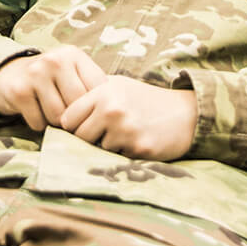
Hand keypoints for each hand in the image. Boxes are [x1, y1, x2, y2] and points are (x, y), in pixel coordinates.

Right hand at [0, 46, 89, 127]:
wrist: (8, 74)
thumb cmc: (50, 79)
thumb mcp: (72, 73)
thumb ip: (92, 87)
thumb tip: (115, 113)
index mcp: (75, 55)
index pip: (98, 90)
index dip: (95, 107)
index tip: (90, 113)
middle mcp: (56, 60)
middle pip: (78, 105)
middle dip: (75, 118)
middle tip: (68, 117)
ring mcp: (36, 73)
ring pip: (59, 117)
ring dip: (55, 123)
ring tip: (51, 112)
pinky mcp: (19, 91)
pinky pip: (39, 123)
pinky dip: (38, 124)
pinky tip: (35, 112)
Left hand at [59, 50, 197, 160]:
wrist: (187, 114)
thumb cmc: (147, 100)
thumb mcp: (118, 86)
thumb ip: (91, 95)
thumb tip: (59, 114)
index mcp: (103, 91)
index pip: (67, 118)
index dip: (74, 125)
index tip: (86, 125)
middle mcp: (111, 109)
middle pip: (78, 137)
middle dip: (89, 139)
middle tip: (106, 134)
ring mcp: (125, 130)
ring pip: (96, 150)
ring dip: (106, 147)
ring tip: (125, 135)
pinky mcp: (137, 149)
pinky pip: (115, 159)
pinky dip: (122, 155)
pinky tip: (136, 142)